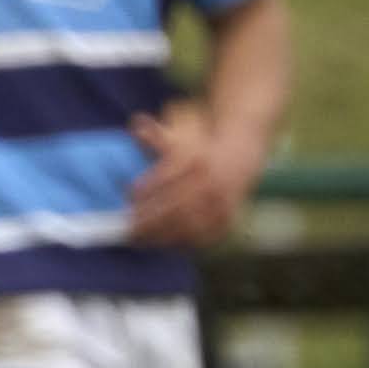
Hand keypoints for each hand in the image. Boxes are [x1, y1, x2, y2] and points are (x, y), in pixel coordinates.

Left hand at [124, 100, 257, 245]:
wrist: (241, 154)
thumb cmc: (199, 147)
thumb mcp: (180, 136)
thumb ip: (156, 135)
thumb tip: (137, 123)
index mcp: (199, 161)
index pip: (171, 175)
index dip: (149, 186)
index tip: (129, 195)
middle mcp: (212, 183)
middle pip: (177, 205)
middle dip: (150, 219)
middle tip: (127, 227)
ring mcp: (222, 203)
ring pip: (190, 224)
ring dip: (162, 235)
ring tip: (140, 240)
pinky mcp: (227, 218)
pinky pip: (205, 236)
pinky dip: (183, 243)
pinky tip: (163, 244)